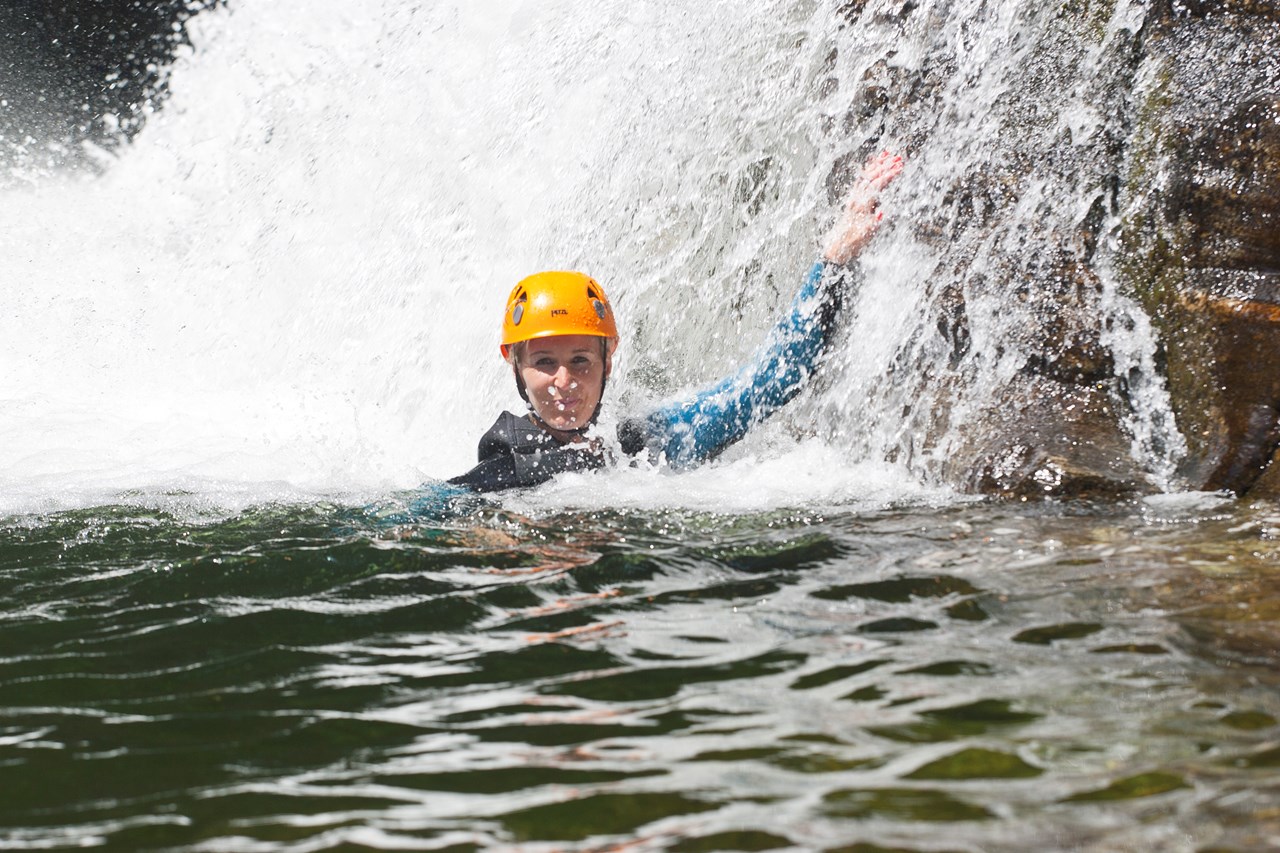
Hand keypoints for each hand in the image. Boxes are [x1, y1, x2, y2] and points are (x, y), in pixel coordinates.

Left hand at [822, 150, 903, 264]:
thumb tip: (882, 212)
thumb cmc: (854, 241)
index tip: (901, 167)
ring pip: (866, 176)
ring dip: (877, 165)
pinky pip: (861, 180)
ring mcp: (854, 197)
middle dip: (885, 166)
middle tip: (899, 157)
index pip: (877, 184)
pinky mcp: (853, 199)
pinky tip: (873, 164)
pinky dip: (868, 170)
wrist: (838, 246)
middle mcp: (856, 198)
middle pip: (872, 177)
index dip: (889, 175)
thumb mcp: (867, 234)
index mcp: (861, 204)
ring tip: (887, 154)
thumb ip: (875, 222)